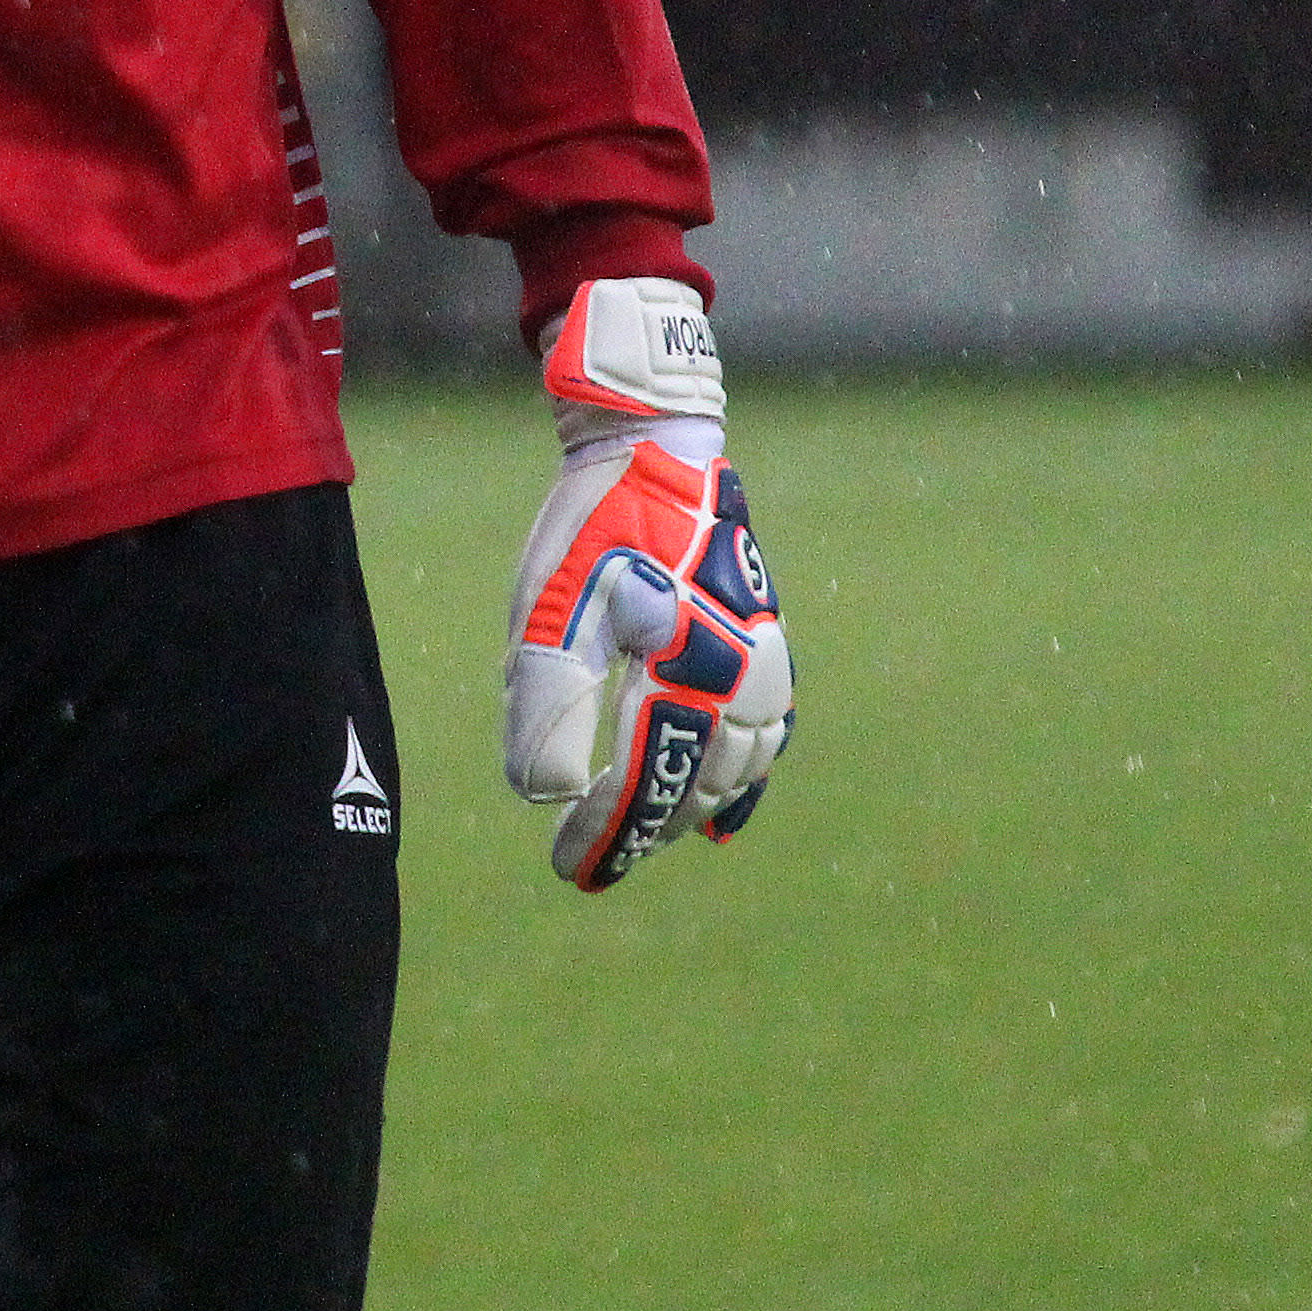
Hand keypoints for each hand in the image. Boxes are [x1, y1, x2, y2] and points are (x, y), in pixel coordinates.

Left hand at [499, 276, 789, 890]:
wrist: (656, 442)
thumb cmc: (595, 521)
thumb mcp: (552, 606)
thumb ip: (548, 702)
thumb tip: (543, 795)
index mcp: (687, 668)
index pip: (646, 779)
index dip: (607, 833)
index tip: (567, 868)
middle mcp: (740, 674)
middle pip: (696, 783)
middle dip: (644, 828)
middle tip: (589, 860)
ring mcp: (762, 660)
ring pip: (737, 768)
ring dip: (690, 809)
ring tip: (644, 837)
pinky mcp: (764, 644)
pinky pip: (768, 735)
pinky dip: (745, 782)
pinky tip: (722, 819)